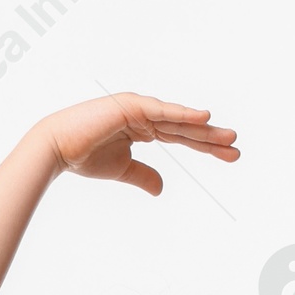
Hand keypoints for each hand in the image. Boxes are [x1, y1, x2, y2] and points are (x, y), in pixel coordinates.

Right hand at [38, 94, 238, 195]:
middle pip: (186, 128)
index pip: (182, 137)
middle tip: (236, 146)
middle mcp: (145, 115)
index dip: (206, 146)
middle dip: (211, 138)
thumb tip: (162, 188)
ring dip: (203, 128)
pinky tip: (202, 118)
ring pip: (178, 120)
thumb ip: (144, 176)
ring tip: (228, 136)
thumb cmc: (84, 156)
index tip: (228, 156)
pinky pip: (162, 112)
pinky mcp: (130, 106)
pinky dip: (182, 114)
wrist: (58, 148)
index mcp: (144, 128)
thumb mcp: (123, 170)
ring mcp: (139, 108)